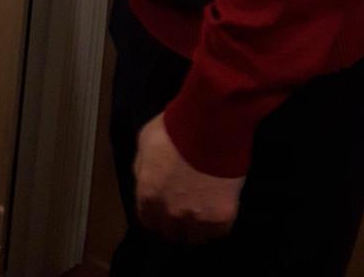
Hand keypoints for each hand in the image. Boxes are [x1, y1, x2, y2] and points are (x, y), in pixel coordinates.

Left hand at [133, 114, 243, 244]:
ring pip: (195, 237)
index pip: (148, 221)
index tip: (163, 210)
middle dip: (175, 224)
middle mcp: (170, 212)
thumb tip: (144, 180)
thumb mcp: (145, 142)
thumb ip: (143, 167)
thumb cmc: (174, 128)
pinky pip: (218, 232)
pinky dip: (217, 224)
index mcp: (148, 194)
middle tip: (184, 209)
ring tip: (202, 212)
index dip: (156, 216)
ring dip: (196, 227)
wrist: (211, 125)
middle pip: (171, 233)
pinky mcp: (221, 217)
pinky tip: (217, 209)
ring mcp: (197, 217)